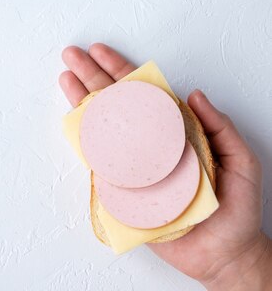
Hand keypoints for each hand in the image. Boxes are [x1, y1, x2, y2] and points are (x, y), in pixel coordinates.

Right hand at [59, 43, 271, 289]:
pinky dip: (84, 142)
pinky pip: (100, 163)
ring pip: (102, 128)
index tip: (101, 52)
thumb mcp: (240, 160)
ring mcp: (133, 166)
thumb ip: (219, 127)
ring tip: (65, 79)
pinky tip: (73, 121)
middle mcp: (150, 144)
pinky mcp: (122, 191)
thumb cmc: (235, 208)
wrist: (222, 253)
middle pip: (116, 103)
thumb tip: (193, 94)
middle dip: (92, 76)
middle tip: (72, 55)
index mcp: (174, 132)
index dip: (121, 70)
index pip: (144, 93)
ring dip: (82, 101)